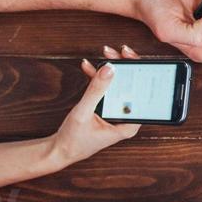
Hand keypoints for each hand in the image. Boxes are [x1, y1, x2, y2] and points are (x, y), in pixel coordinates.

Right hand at [46, 47, 142, 166]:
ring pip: (120, 86)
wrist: (59, 151)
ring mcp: (117, 113)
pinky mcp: (107, 109)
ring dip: (111, 70)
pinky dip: (100, 79)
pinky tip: (91, 67)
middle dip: (124, 66)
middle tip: (115, 51)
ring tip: (104, 53)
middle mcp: (126, 118)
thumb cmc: (73, 140)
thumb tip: (110, 69)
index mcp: (129, 124)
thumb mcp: (84, 113)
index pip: (142, 93)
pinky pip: (108, 90)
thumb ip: (96, 91)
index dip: (138, 72)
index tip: (129, 56)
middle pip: (133, 86)